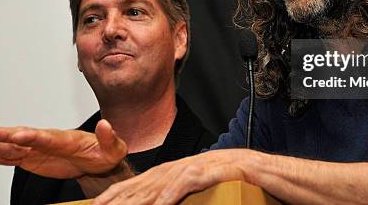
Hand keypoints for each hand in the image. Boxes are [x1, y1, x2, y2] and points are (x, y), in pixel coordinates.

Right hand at [0, 119, 126, 178]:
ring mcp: (37, 150)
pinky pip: (10, 158)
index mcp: (66, 139)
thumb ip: (109, 137)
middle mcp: (47, 141)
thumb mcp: (114, 147)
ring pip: (12, 146)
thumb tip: (106, 124)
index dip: (32, 136)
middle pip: (23, 137)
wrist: (99, 162)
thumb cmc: (105, 153)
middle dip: (5, 136)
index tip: (18, 135)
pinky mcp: (32, 159)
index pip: (46, 136)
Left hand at [93, 149, 255, 204]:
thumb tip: (156, 204)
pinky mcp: (207, 172)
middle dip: (117, 199)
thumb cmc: (224, 179)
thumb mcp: (193, 187)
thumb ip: (174, 195)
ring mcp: (190, 169)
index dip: (113, 195)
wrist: (254, 167)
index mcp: (170, 173)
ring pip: (157, 185)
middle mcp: (176, 169)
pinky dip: (170, 195)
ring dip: (136, 200)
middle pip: (141, 185)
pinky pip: (185, 184)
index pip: (136, 185)